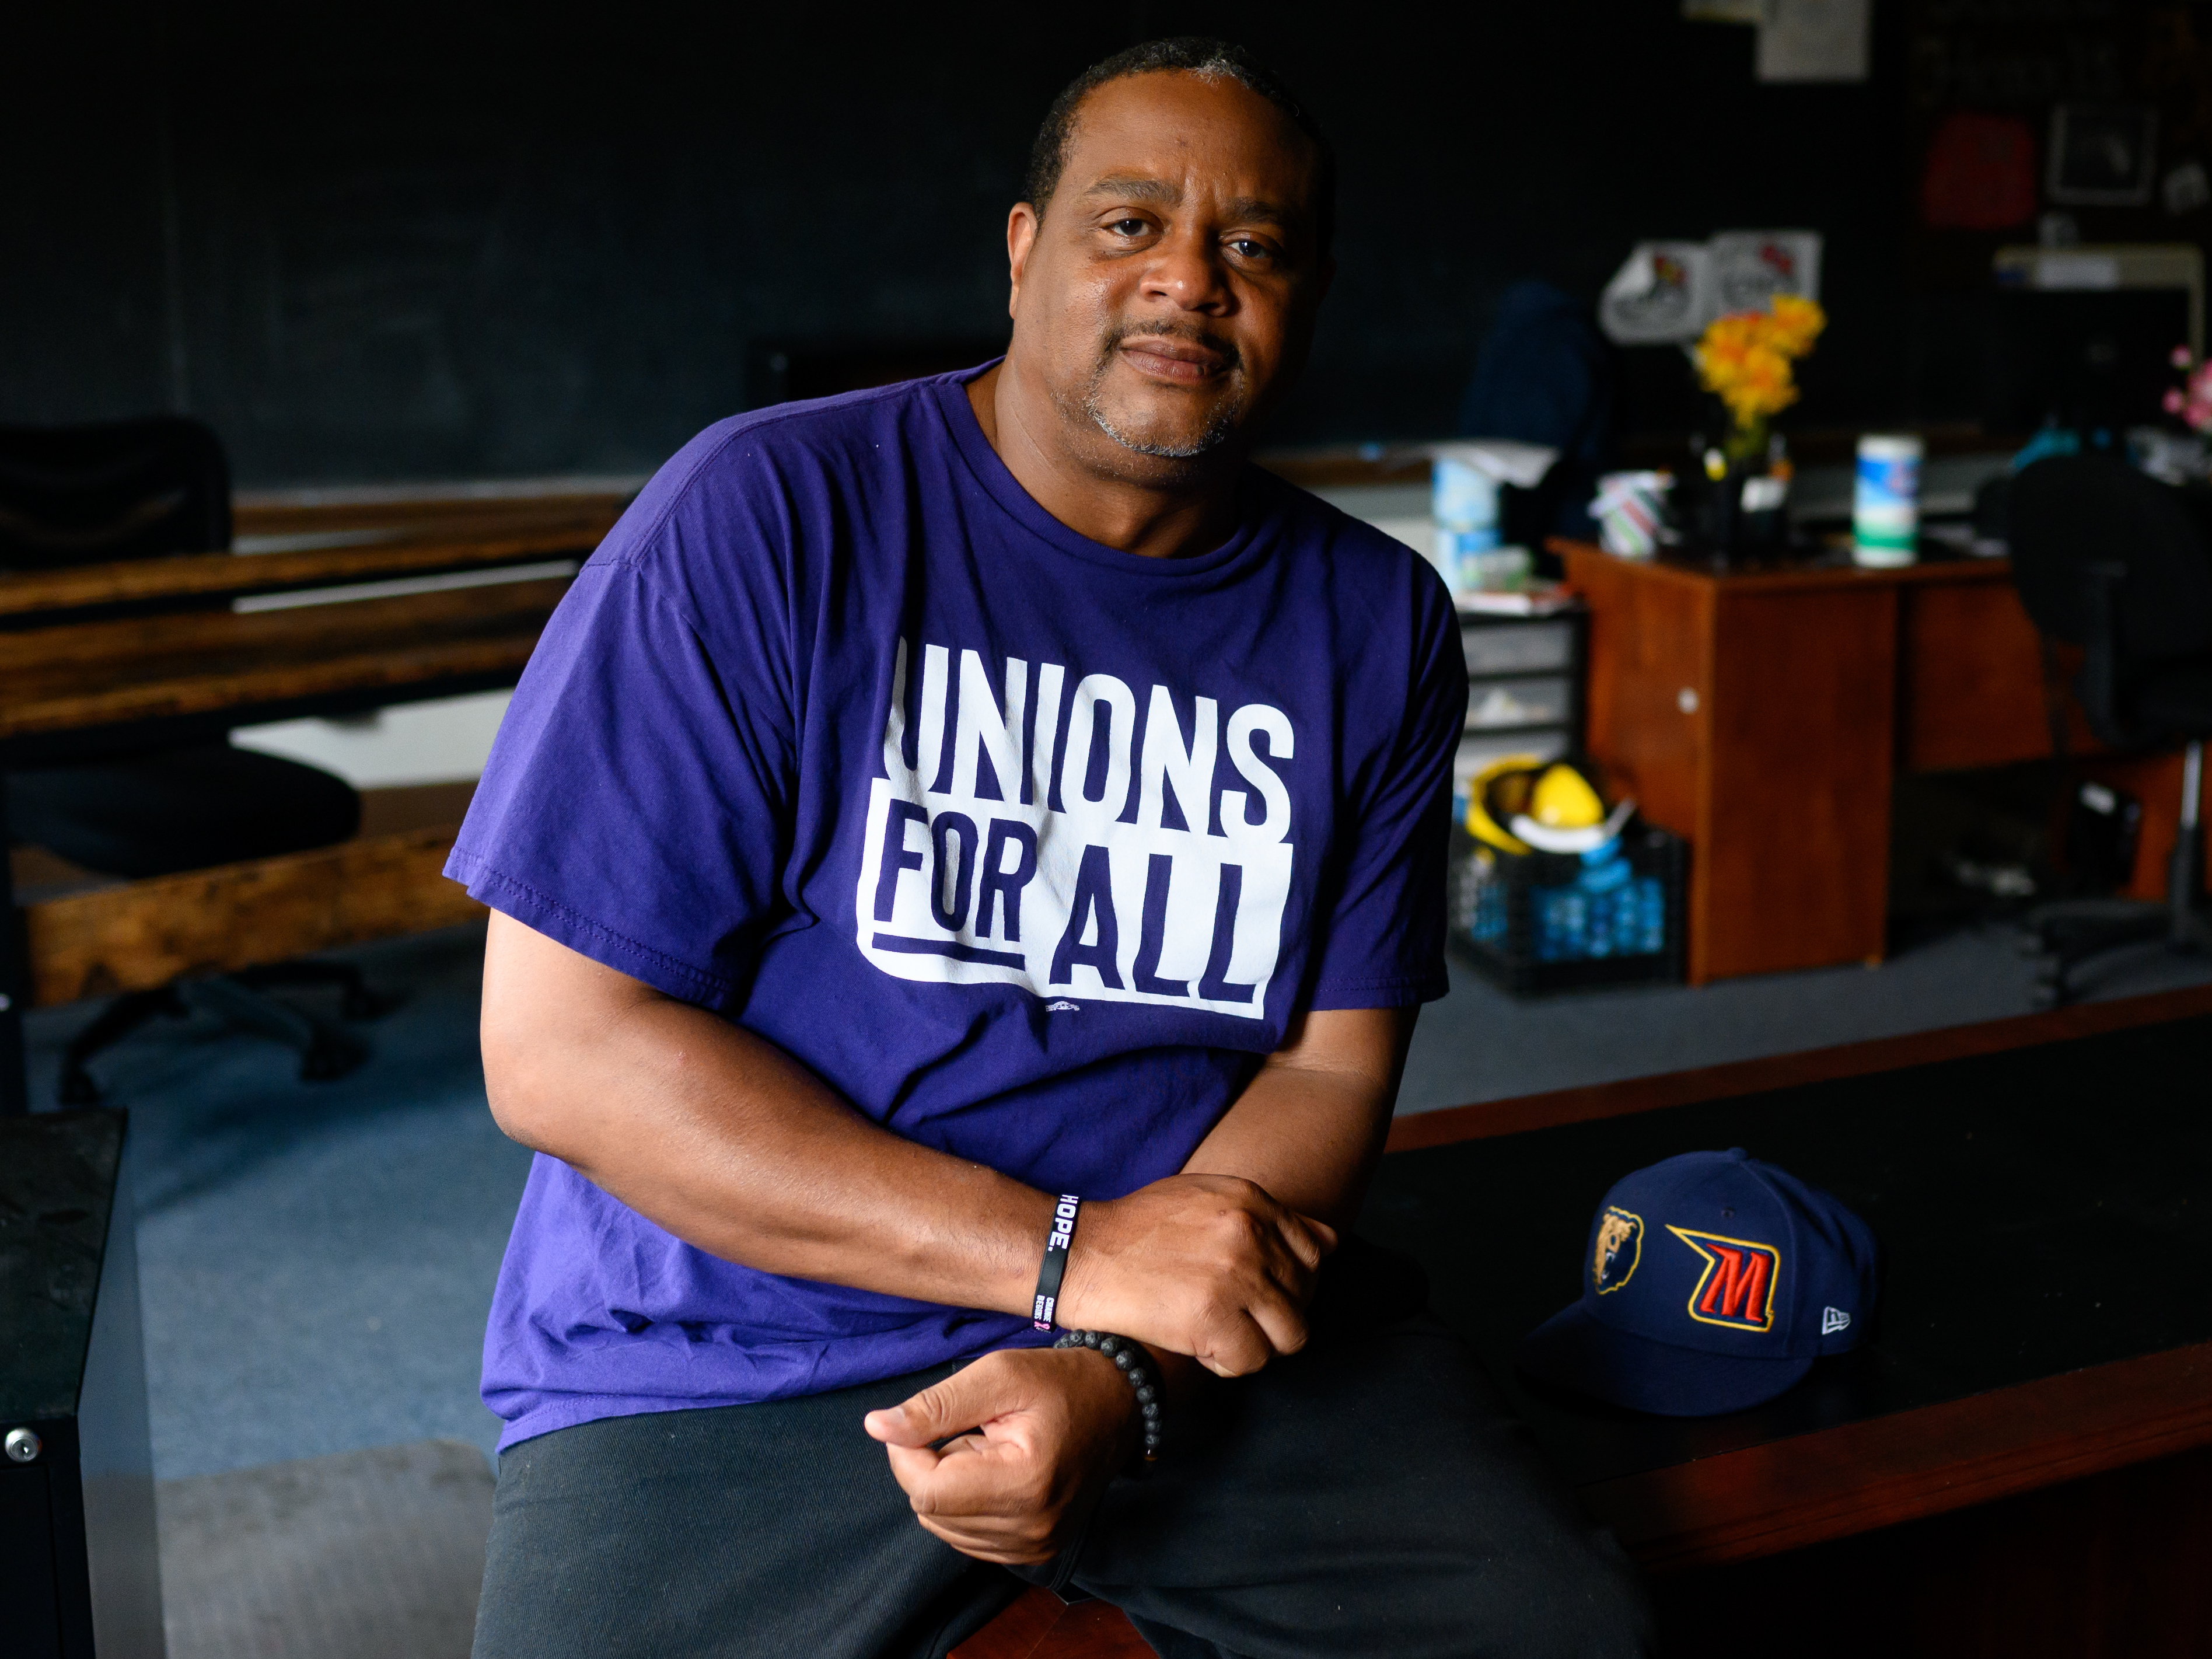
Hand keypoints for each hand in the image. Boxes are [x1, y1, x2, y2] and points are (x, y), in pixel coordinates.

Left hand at [864, 1347, 1136, 1564]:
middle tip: (969, 1430)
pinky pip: (967, 1538)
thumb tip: (876, 1427)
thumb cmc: (1058, 1383)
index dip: (908, 1453)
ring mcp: (1035, 1546)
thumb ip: (935, 1406)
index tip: (922, 1420)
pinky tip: (995, 1473)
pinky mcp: (1035, 1552)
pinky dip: (966, 1505)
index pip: (927, 1489)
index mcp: (1025, 1482)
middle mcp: (1031, 1527)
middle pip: (931, 1511)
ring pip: (944, 1527)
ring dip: (949, 1486)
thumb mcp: (998, 1375)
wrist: (1117, 1406)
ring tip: (987, 1450)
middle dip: (931, 1467)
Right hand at [1056, 1174, 1335, 1376]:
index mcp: (1252, 1202)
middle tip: (1236, 1319)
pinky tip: (1200, 1348)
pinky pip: (1252, 1362)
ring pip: (1290, 1336)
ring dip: (1259, 1343)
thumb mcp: (1205, 1196)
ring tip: (1223, 1335)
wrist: (1081, 1253)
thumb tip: (1327, 1242)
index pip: (1316, 1252)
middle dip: (1274, 1315)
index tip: (1264, 1294)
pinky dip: (1229, 1364)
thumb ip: (1263, 1216)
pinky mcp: (1212, 1320)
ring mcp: (1235, 1278)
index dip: (1293, 1281)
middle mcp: (1251, 1235)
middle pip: (1304, 1297)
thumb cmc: (1137, 1228)